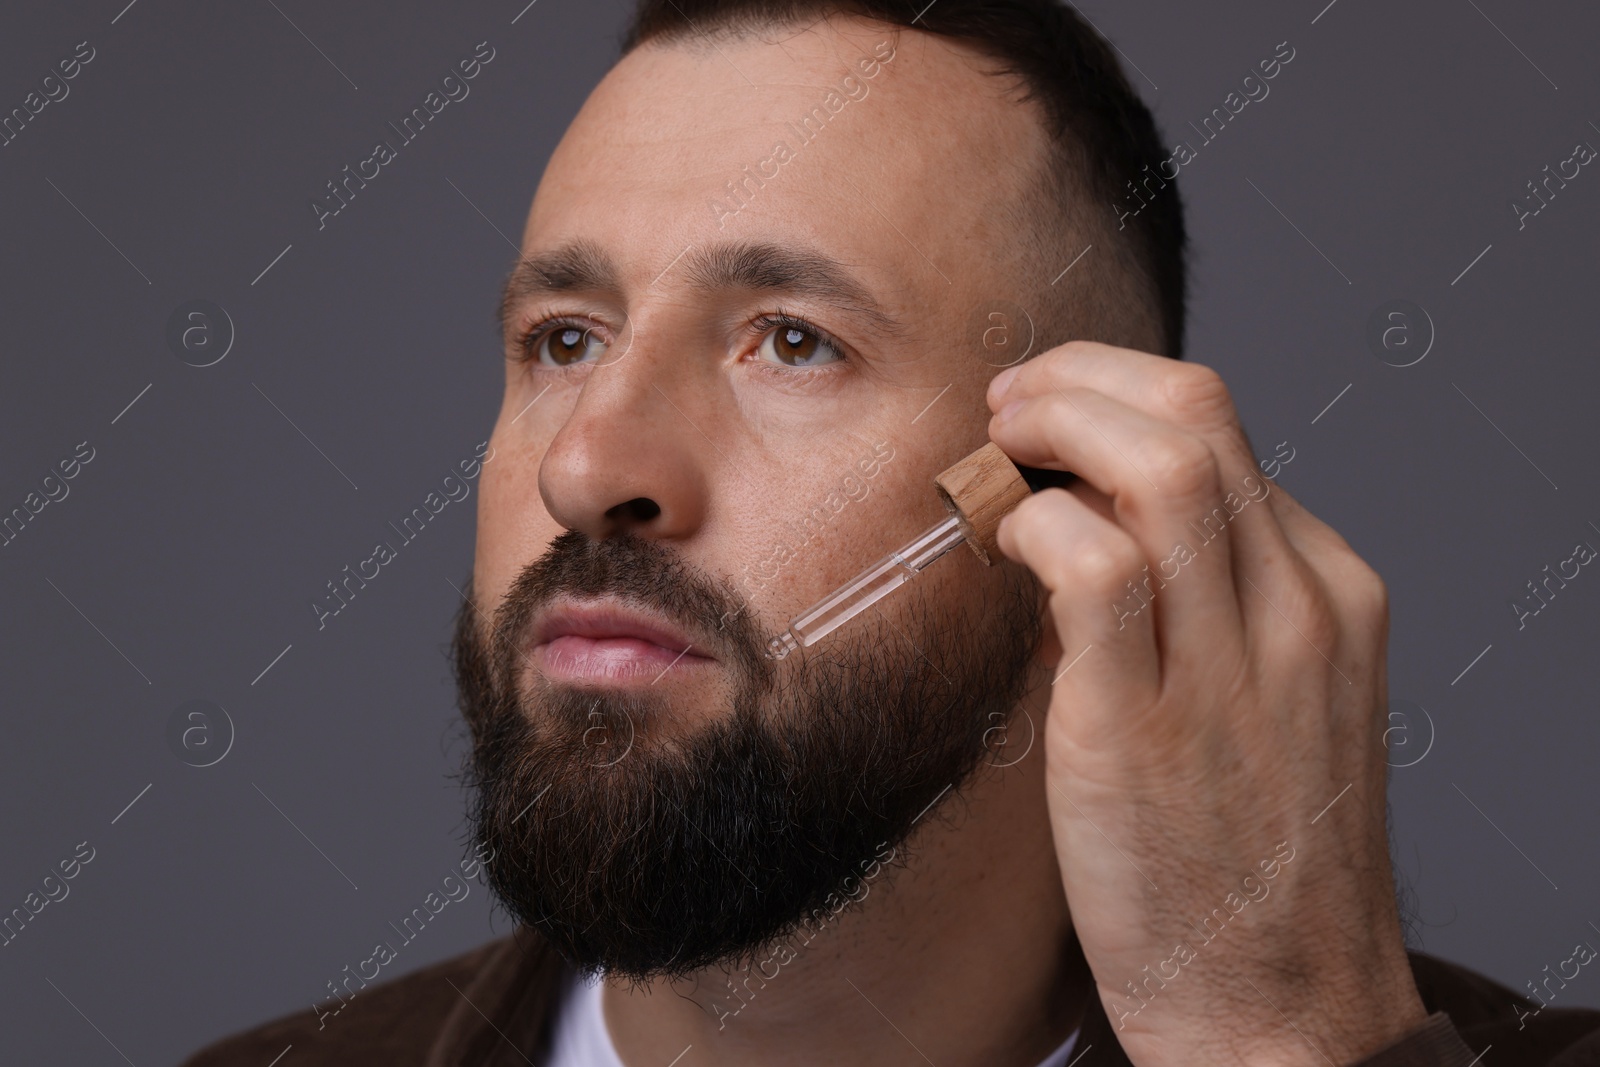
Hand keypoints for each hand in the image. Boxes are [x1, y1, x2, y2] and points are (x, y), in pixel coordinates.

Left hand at [986, 342, 1426, 1065]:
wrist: (1280, 1005)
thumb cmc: (1250, 857)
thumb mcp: (1265, 705)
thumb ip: (1200, 611)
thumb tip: (1084, 530)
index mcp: (1330, 596)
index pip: (1228, 437)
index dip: (1122, 404)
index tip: (1054, 417)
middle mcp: (1296, 610)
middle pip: (1202, 413)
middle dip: (1086, 377)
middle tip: (1014, 400)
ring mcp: (1231, 664)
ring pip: (1161, 463)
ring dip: (1056, 425)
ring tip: (999, 448)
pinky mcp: (1145, 724)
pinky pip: (1095, 567)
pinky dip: (1037, 525)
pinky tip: (1006, 543)